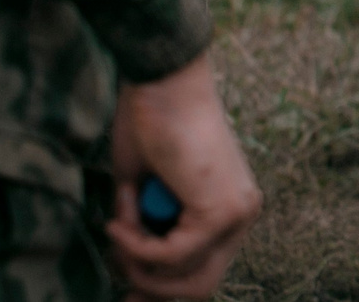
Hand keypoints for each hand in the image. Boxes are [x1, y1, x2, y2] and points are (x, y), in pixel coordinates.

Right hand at [106, 52, 260, 297]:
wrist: (162, 78)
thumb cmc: (150, 120)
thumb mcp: (142, 187)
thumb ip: (145, 227)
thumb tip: (130, 267)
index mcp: (230, 206)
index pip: (204, 269)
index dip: (162, 289)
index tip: (127, 297)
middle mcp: (242, 213)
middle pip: (200, 285)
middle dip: (151, 288)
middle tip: (119, 281)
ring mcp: (236, 213)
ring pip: (186, 278)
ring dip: (139, 264)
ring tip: (116, 230)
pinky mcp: (220, 211)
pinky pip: (173, 255)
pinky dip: (138, 247)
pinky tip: (119, 222)